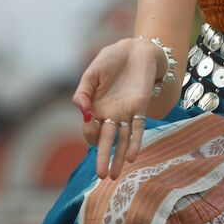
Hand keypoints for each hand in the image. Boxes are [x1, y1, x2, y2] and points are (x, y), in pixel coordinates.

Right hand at [71, 37, 161, 179]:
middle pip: (105, 141)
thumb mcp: (91, 73)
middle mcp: (110, 114)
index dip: (88, 132)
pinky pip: (138, 128)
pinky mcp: (141, 107)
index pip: (90, 130)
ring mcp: (126, 112)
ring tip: (114, 176)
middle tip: (101, 176)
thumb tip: (82, 110)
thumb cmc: (111, 60)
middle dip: (103, 158)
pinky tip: (131, 157)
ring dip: (118, 157)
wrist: (135, 48)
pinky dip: (135, 142)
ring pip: (122, 139)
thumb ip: (83, 91)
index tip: (89, 123)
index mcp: (95, 108)